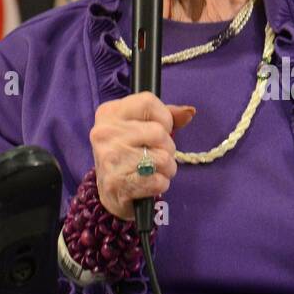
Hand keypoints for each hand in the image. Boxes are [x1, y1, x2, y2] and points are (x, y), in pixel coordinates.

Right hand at [89, 91, 194, 219]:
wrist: (111, 192)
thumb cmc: (129, 154)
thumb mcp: (141, 127)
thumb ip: (166, 117)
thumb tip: (189, 112)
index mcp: (109, 113)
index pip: (148, 101)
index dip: (164, 118)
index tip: (160, 130)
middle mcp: (105, 133)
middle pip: (159, 132)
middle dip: (167, 147)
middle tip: (157, 154)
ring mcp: (110, 158)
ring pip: (163, 158)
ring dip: (167, 168)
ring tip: (154, 170)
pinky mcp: (117, 184)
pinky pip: (159, 181)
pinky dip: (161, 184)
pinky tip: (148, 183)